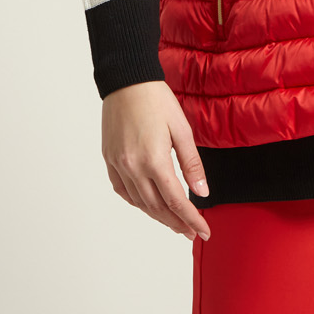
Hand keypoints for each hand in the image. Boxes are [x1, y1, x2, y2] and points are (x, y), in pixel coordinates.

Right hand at [100, 80, 211, 239]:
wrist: (126, 82)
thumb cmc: (156, 100)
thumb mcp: (182, 130)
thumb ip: (192, 164)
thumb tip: (202, 192)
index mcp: (154, 160)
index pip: (176, 201)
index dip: (192, 219)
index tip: (204, 230)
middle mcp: (132, 167)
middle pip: (157, 207)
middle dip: (177, 223)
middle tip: (192, 231)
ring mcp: (118, 165)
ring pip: (140, 203)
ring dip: (158, 216)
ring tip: (175, 223)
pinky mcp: (109, 160)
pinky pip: (123, 191)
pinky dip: (138, 202)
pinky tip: (149, 205)